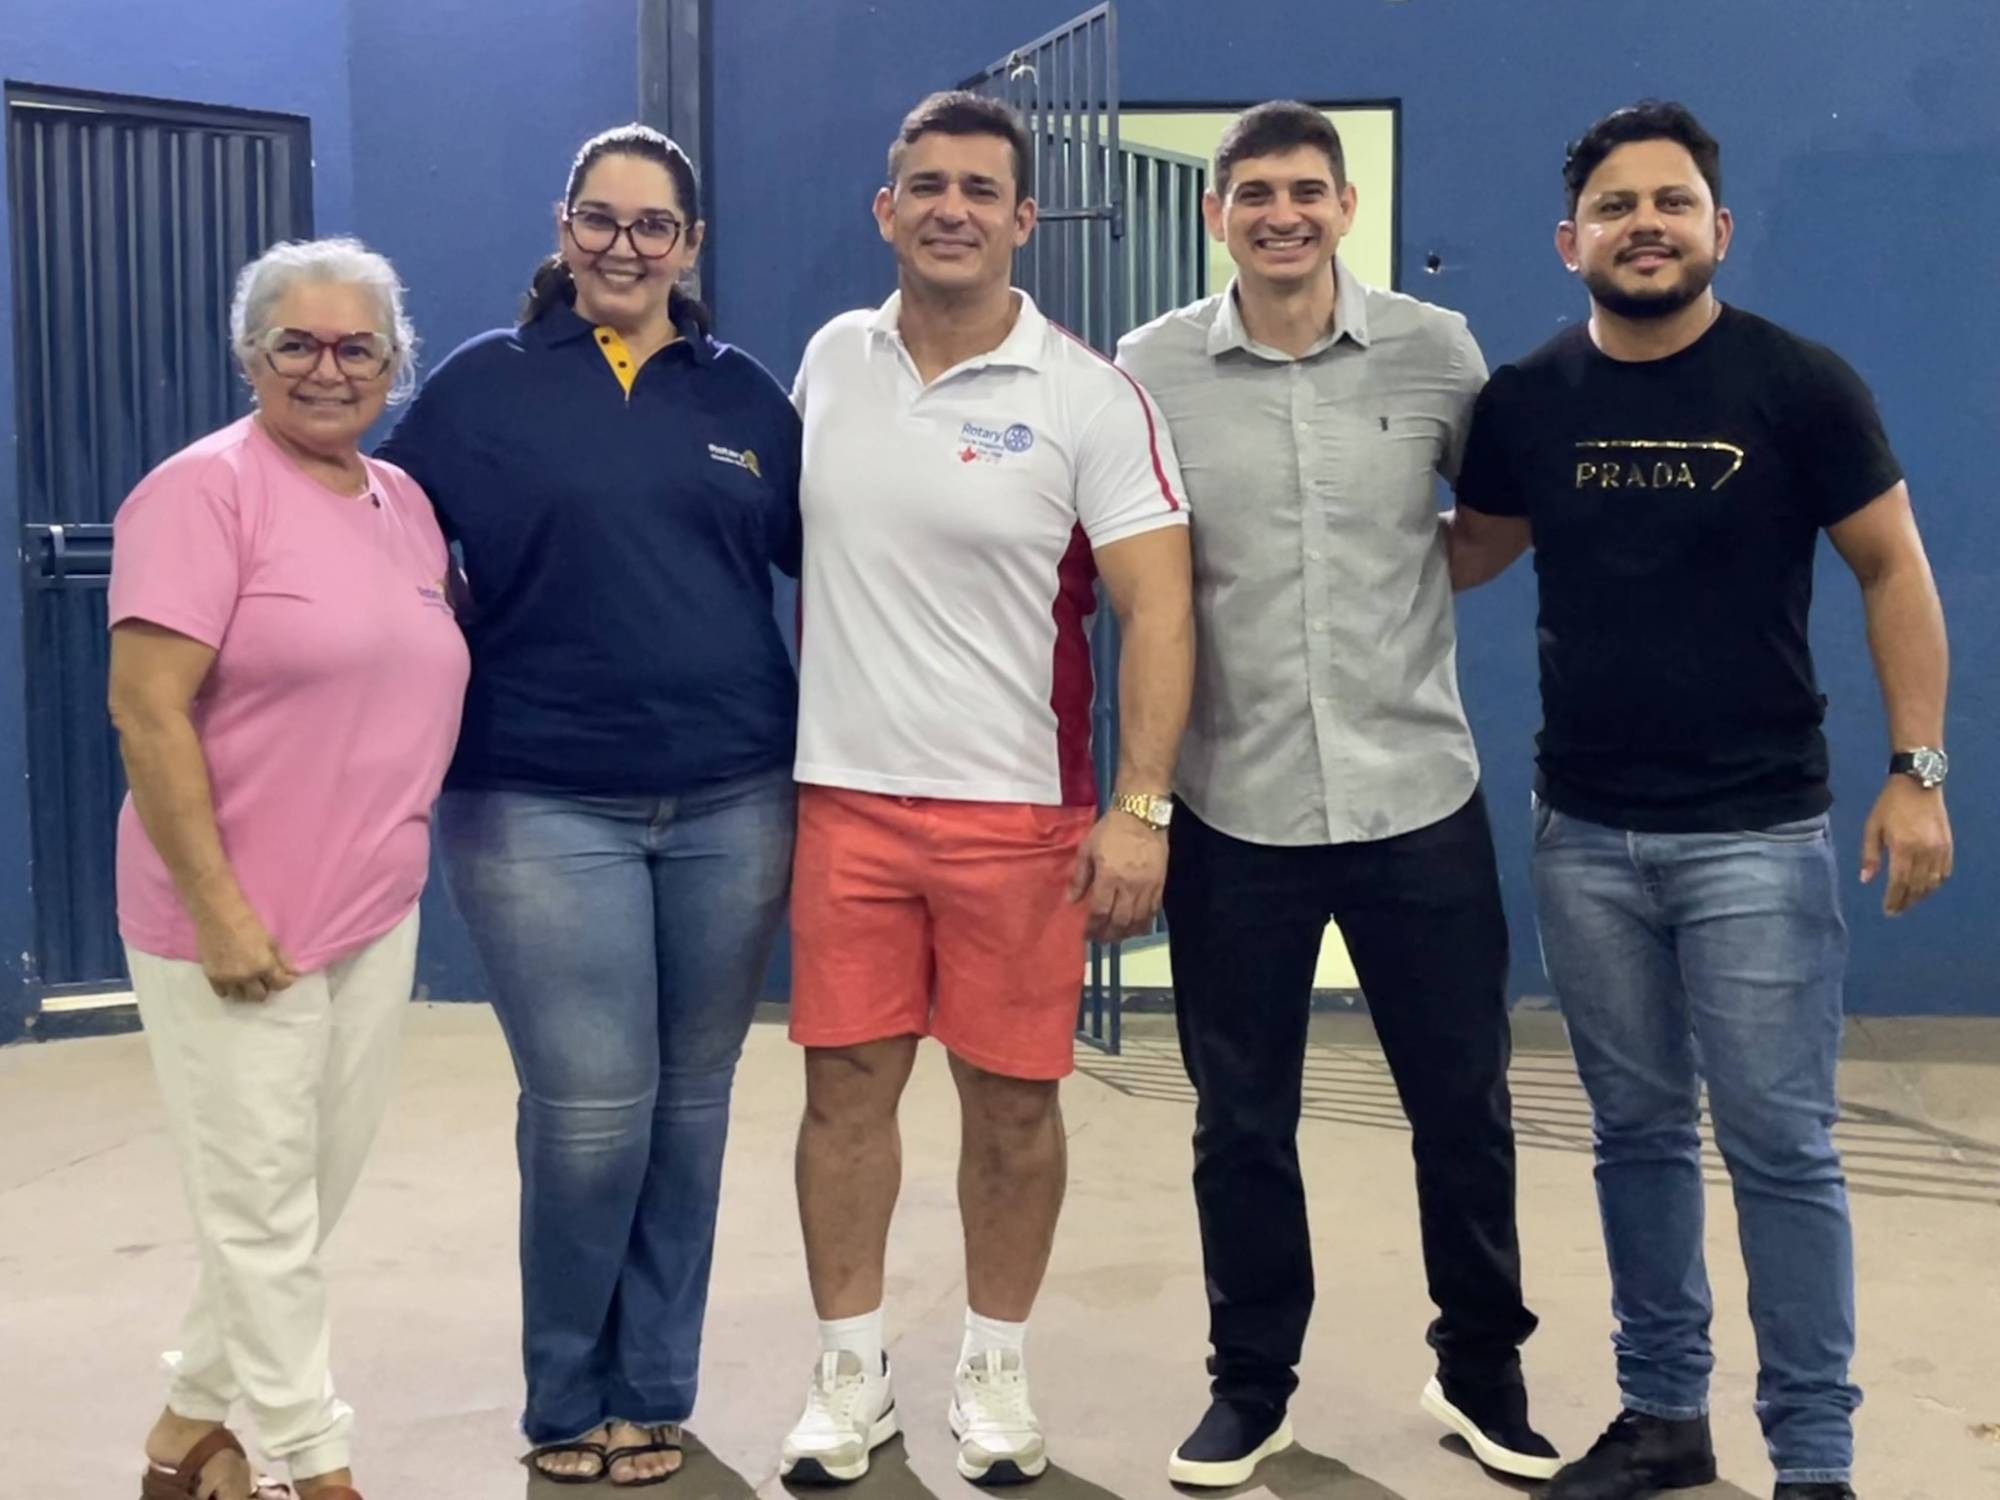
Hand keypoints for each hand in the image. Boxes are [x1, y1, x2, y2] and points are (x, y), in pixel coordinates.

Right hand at [193, 900, 298, 1001]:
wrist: (218, 915)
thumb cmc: (248, 922)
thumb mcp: (271, 939)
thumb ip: (283, 959)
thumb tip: (294, 973)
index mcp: (264, 965)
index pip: (280, 985)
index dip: (285, 981)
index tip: (284, 977)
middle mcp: (246, 976)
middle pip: (260, 996)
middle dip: (265, 988)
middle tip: (264, 978)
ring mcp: (228, 978)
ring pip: (241, 997)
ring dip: (246, 990)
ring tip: (247, 979)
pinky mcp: (212, 977)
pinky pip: (223, 993)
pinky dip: (229, 989)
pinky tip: (232, 979)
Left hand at [1067, 810, 1166, 941]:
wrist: (1142, 815)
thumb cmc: (1110, 830)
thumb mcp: (1087, 849)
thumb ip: (1079, 877)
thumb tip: (1070, 901)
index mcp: (1108, 876)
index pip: (1100, 911)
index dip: (1092, 927)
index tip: (1087, 935)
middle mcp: (1129, 885)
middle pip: (1119, 920)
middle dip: (1108, 934)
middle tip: (1101, 939)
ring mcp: (1147, 886)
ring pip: (1138, 920)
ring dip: (1126, 933)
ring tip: (1117, 936)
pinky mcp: (1160, 883)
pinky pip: (1153, 911)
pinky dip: (1144, 923)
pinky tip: (1136, 927)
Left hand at [1859, 777, 1953, 916]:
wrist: (1918, 784)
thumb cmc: (1890, 805)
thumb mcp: (1872, 827)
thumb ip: (1870, 856)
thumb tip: (1866, 881)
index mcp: (1903, 848)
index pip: (1899, 883)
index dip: (1893, 899)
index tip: (1888, 910)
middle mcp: (1924, 851)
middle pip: (1916, 886)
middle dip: (1906, 901)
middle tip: (1896, 911)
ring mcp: (1939, 849)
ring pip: (1932, 882)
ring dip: (1921, 896)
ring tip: (1908, 902)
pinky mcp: (1948, 845)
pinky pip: (1945, 872)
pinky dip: (1936, 884)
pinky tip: (1926, 889)